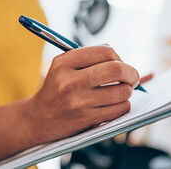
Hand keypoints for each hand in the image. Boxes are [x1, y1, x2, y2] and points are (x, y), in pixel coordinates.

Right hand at [23, 45, 139, 142]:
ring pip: (122, 91)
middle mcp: (70, 81)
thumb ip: (88, 57)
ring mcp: (79, 102)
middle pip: (117, 69)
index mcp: (64, 63)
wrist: (38, 119)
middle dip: (131, 73)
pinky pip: (120, 109)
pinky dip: (123, 105)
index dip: (118, 57)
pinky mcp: (87, 119)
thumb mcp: (63, 67)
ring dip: (127, 91)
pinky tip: (115, 105)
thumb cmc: (56, 89)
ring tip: (121, 92)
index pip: (105, 51)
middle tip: (132, 77)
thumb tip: (120, 58)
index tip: (120, 63)